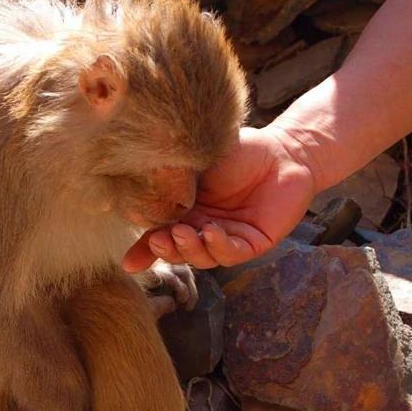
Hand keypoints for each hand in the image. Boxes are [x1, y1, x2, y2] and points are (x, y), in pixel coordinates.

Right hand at [123, 125, 318, 270]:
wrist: (283, 148)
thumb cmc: (238, 151)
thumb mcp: (194, 165)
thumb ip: (171, 183)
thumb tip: (137, 200)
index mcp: (186, 210)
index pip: (160, 234)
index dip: (143, 250)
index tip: (127, 262)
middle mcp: (203, 227)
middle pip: (178, 250)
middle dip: (165, 250)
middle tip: (159, 239)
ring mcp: (227, 237)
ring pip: (203, 257)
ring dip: (189, 250)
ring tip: (184, 234)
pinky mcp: (253, 243)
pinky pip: (231, 254)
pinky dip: (218, 247)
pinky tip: (212, 232)